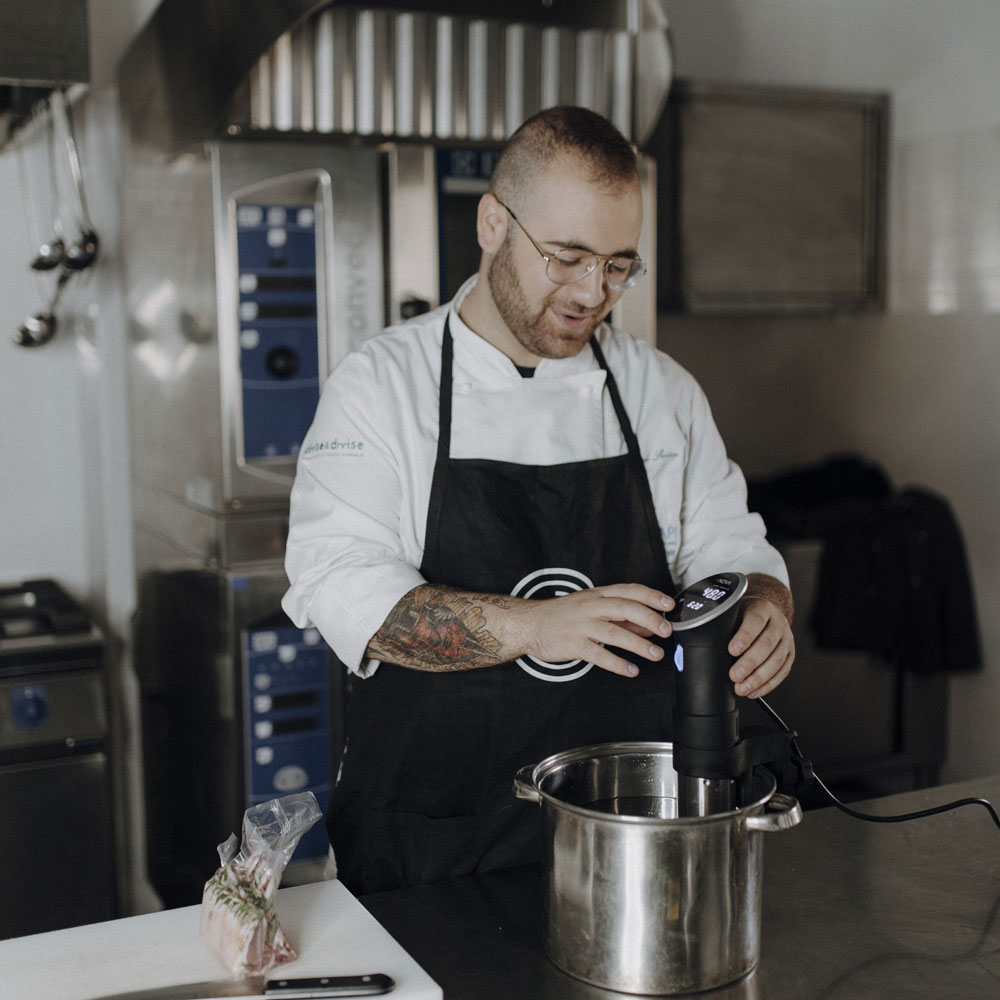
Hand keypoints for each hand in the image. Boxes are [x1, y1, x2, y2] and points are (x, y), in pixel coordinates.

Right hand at [517, 583, 674, 677]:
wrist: (530, 623)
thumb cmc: (564, 615)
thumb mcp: (593, 609)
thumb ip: (622, 617)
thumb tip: (649, 624)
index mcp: (598, 595)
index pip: (629, 590)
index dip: (651, 596)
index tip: (669, 605)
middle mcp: (591, 607)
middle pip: (624, 608)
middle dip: (649, 618)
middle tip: (666, 631)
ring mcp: (581, 625)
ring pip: (614, 632)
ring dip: (638, 644)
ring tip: (655, 654)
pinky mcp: (573, 644)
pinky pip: (598, 655)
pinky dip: (617, 663)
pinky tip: (631, 670)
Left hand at [727, 597, 793, 697]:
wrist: (764, 614)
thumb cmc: (743, 615)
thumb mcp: (734, 612)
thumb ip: (724, 624)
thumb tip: (706, 641)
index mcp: (762, 608)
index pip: (755, 621)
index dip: (744, 637)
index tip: (732, 650)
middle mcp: (778, 622)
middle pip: (766, 644)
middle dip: (750, 663)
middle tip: (734, 675)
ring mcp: (787, 639)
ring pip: (776, 660)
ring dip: (759, 678)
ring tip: (742, 688)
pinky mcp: (790, 654)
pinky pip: (782, 671)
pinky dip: (768, 684)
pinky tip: (754, 691)